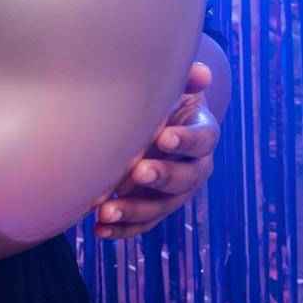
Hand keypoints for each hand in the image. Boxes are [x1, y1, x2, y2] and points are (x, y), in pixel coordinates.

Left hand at [93, 62, 219, 238]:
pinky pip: (142, 222)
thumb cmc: (165, 100)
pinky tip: (99, 230)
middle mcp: (194, 168)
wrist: (157, 124)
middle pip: (184, 179)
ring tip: (106, 211)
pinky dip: (122, 229)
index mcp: (203, 134)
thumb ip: (184, 80)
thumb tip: (202, 73)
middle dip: (161, 176)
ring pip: (161, 206)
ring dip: (134, 210)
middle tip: (138, 173)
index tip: (163, 137)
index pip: (201, 139)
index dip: (185, 140)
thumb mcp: (173, 87)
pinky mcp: (155, 207)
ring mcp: (175, 192)